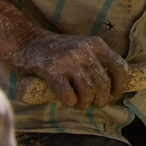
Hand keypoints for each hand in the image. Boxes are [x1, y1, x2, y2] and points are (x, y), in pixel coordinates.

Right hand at [8, 31, 128, 108]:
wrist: (24, 41)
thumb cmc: (56, 51)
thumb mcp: (81, 48)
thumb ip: (94, 60)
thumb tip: (112, 86)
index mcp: (95, 44)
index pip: (119, 66)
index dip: (121, 83)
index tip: (115, 93)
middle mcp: (84, 50)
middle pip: (103, 83)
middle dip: (102, 99)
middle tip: (95, 104)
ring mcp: (67, 60)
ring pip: (88, 90)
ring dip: (86, 103)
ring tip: (80, 105)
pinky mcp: (50, 70)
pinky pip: (67, 94)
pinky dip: (70, 102)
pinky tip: (68, 102)